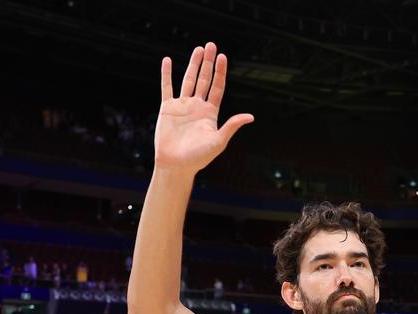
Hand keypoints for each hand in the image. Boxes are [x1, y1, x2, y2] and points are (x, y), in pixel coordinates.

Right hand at [154, 42, 254, 173]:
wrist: (175, 165)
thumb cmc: (198, 158)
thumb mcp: (218, 142)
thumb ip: (231, 126)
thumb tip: (250, 116)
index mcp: (210, 113)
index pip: (217, 87)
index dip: (220, 72)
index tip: (223, 57)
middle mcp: (197, 106)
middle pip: (204, 79)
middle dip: (208, 63)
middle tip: (211, 45)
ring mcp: (182, 106)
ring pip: (188, 80)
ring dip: (193, 64)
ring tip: (198, 49)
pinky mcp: (167, 109)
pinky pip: (167, 88)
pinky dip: (167, 74)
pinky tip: (168, 61)